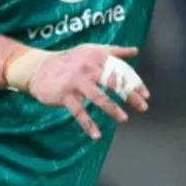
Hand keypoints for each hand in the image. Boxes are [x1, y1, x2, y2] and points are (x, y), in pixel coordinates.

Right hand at [28, 44, 149, 140]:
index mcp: (99, 57)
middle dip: (130, 95)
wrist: (39, 68)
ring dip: (112, 109)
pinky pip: (79, 112)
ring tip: (124, 118)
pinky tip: (97, 135)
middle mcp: (89, 68)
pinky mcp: (65, 96)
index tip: (146, 94)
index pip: (122, 70)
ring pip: (98, 97)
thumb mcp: (93, 50)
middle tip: (143, 107)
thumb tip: (135, 50)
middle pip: (114, 82)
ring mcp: (77, 82)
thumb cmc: (71, 59)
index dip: (135, 83)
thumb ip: (115, 51)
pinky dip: (88, 125)